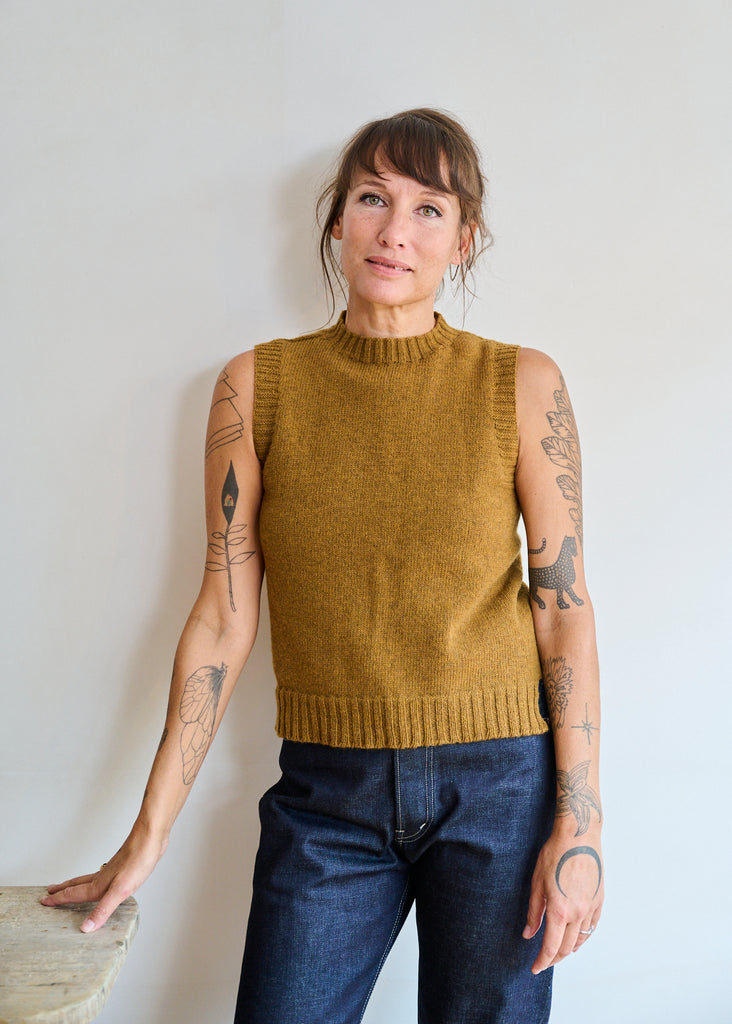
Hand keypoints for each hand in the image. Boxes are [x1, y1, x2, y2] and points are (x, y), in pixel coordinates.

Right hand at [41, 826, 166, 932]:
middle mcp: (103, 877)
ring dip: (76, 884)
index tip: (44, 901)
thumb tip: (85, 928)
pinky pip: (103, 875)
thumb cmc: (138, 861)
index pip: (73, 894)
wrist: (151, 838)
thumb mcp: (121, 890)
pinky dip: (95, 880)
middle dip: (62, 890)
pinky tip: (104, 880)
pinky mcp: (123, 866)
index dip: (58, 899)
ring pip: (89, 879)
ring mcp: (113, 870)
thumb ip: (103, 909)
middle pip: (77, 884)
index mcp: (99, 885)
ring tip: (69, 886)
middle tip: (49, 891)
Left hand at [522, 825, 602, 973]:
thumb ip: (534, 912)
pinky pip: (592, 927)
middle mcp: (578, 913)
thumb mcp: (537, 882)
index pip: (551, 947)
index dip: (542, 961)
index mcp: (560, 911)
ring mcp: (591, 908)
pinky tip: (576, 937)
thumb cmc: (554, 855)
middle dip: (554, 958)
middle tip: (543, 960)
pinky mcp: (599, 900)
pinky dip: (583, 937)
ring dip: (569, 949)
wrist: (578, 837)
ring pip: (581, 940)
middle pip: (567, 948)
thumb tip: (529, 934)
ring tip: (558, 952)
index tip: (535, 968)